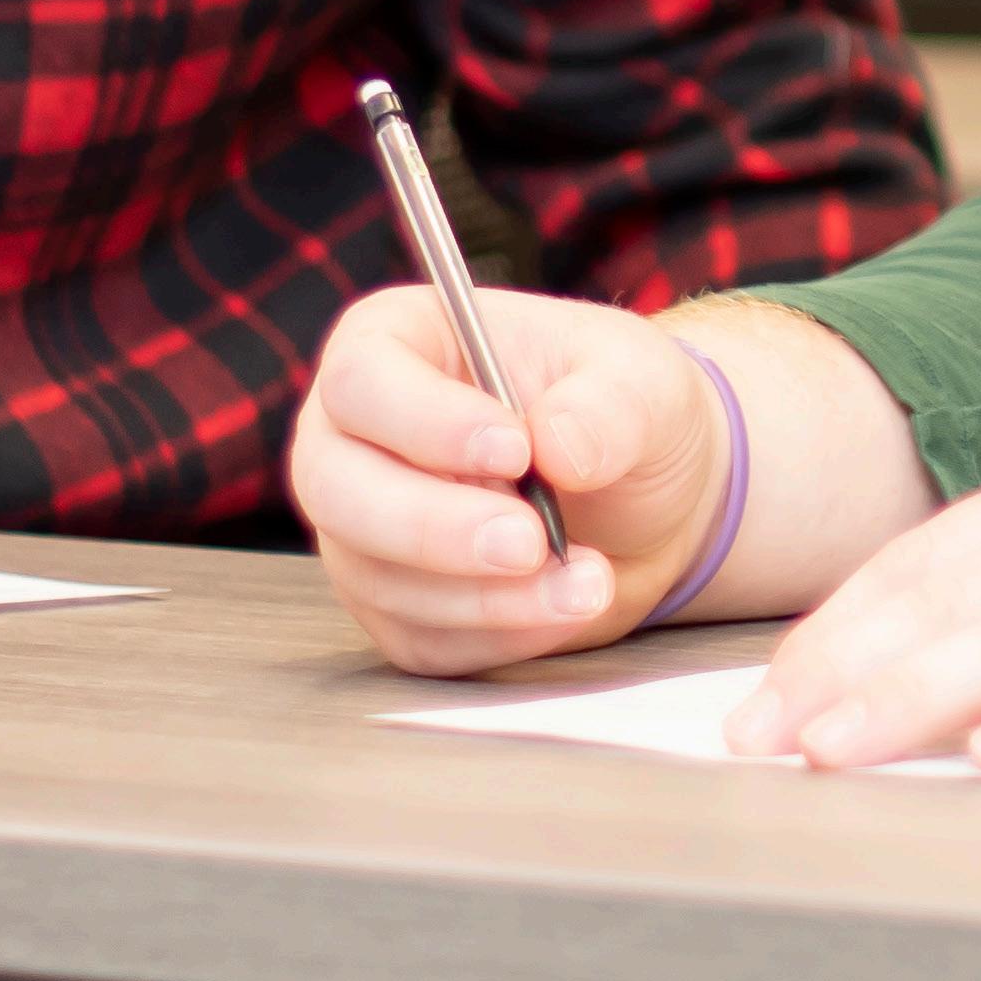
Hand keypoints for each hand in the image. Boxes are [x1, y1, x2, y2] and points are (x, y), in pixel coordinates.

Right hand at [292, 290, 727, 675]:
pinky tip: (566, 607)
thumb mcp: (643, 381)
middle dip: (435, 526)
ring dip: (486, 594)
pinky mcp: (394, 606)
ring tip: (590, 580)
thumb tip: (559, 445)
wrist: (641, 500)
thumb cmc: (619, 411)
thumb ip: (610, 404)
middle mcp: (353, 437)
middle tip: (530, 542)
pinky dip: (497, 634)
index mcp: (396, 343)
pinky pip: (419, 637)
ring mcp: (362, 529)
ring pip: (377, 577)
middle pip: (337, 488)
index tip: (514, 451)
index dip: (426, 422)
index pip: (362, 379)